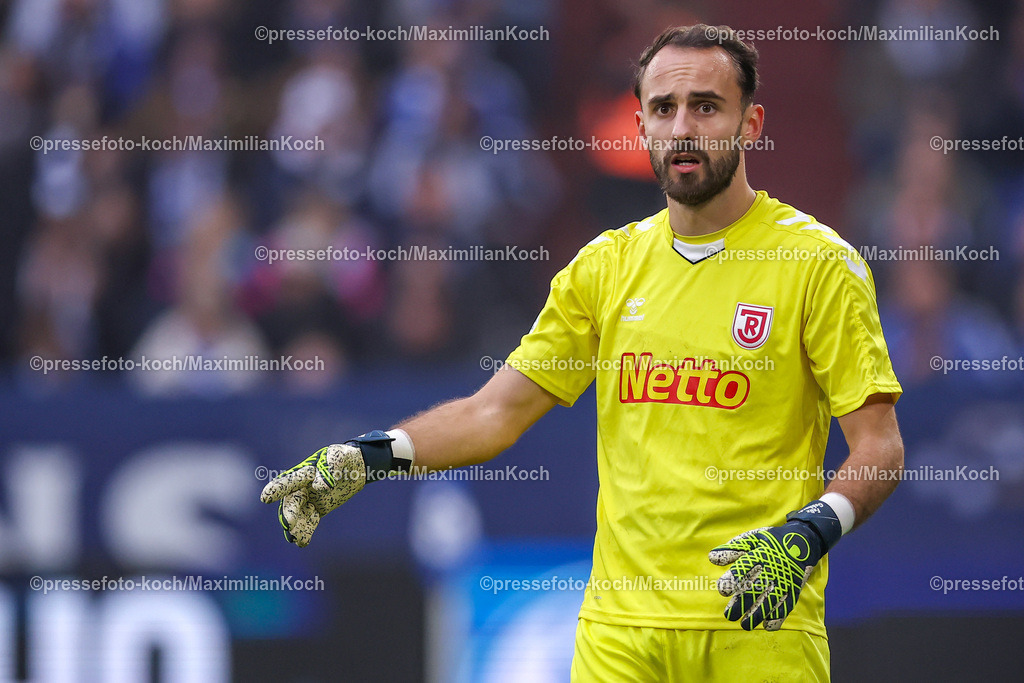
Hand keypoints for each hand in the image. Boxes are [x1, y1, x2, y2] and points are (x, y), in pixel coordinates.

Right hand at [260, 444, 366, 546]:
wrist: (356, 467)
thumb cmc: (345, 457)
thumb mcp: (340, 456)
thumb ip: (331, 465)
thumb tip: (319, 486)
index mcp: (304, 471)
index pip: (289, 481)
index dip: (277, 489)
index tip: (265, 498)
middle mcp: (302, 487)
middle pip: (292, 502)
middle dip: (289, 514)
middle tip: (289, 525)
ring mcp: (309, 498)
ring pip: (298, 515)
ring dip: (297, 527)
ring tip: (298, 540)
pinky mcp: (318, 508)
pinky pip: (309, 520)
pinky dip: (306, 531)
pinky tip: (303, 542)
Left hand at [708, 500, 841, 630]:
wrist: (802, 541)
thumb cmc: (771, 541)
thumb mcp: (752, 539)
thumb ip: (732, 549)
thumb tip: (711, 558)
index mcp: (760, 554)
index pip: (745, 568)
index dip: (733, 579)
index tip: (723, 590)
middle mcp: (773, 568)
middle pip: (757, 588)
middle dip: (742, 604)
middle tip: (729, 615)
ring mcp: (785, 580)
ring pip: (771, 600)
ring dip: (758, 614)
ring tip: (745, 625)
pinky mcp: (794, 589)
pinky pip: (787, 605)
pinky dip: (778, 616)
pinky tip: (767, 625)